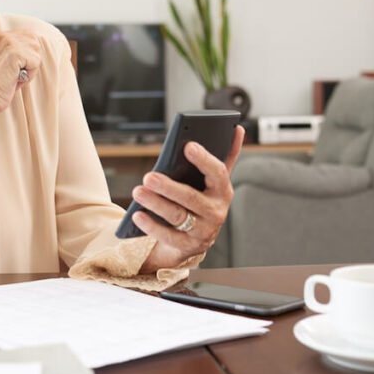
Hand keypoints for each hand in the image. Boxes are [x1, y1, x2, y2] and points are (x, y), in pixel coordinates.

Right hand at [0, 30, 41, 139]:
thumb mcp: (5, 61)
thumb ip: (17, 50)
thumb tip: (37, 46)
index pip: (28, 37)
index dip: (26, 56)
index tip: (12, 68)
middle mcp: (3, 35)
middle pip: (35, 43)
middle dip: (30, 60)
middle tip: (14, 73)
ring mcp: (8, 42)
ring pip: (37, 53)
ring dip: (30, 69)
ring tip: (14, 76)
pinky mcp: (15, 53)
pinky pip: (36, 62)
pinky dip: (30, 75)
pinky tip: (15, 78)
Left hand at [134, 126, 244, 272]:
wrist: (197, 237)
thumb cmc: (203, 199)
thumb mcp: (214, 181)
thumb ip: (225, 155)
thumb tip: (237, 128)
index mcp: (223, 190)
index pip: (217, 173)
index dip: (204, 159)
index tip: (187, 145)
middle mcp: (216, 212)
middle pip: (192, 198)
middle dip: (169, 187)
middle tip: (148, 176)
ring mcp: (203, 231)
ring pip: (178, 216)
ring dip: (156, 204)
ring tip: (138, 191)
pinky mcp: (187, 245)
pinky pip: (168, 236)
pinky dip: (151, 226)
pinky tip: (137, 214)